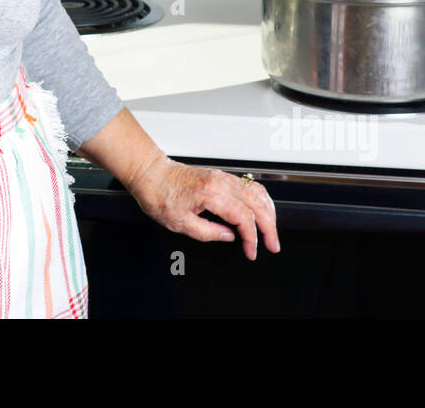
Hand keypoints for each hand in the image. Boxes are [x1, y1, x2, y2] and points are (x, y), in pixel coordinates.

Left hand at [127, 157, 280, 259]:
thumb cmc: (159, 194)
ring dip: (268, 212)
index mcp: (211, 193)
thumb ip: (208, 232)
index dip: (252, 237)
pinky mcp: (221, 176)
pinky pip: (249, 185)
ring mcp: (223, 177)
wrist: (151, 173)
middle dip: (269, 226)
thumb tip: (229, 237)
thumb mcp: (179, 222)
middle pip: (257, 203)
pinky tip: (261, 211)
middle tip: (273, 245)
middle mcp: (221, 181)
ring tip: (271, 231)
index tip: (251, 251)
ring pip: (257, 192)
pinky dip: (260, 200)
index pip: (243, 217)